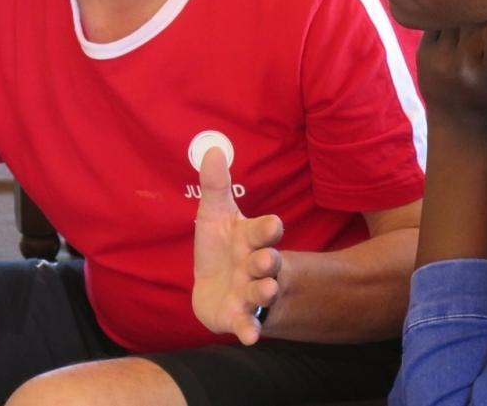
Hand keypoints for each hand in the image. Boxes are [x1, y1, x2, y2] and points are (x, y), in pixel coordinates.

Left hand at [192, 147, 282, 344]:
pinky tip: (250, 337)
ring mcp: (249, 292)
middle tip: (269, 260)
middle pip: (266, 261)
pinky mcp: (239, 316)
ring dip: (265, 291)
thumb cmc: (220, 246)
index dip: (268, 229)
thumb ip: (214, 184)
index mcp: (250, 239)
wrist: (213, 287)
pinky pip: (247, 323)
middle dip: (269, 261)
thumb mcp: (214, 214)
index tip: (273, 224)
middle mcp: (254, 265)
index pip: (263, 231)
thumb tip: (212, 148)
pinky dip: (249, 330)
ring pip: (261, 292)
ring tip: (267, 290)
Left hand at [417, 6, 486, 138]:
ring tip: (480, 14)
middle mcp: (463, 67)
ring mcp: (439, 58)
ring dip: (469, 8)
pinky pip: (438, 19)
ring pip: (456, 15)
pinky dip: (451, 15)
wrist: (458, 122)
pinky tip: (461, 24)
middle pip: (476, 19)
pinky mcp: (423, 51)